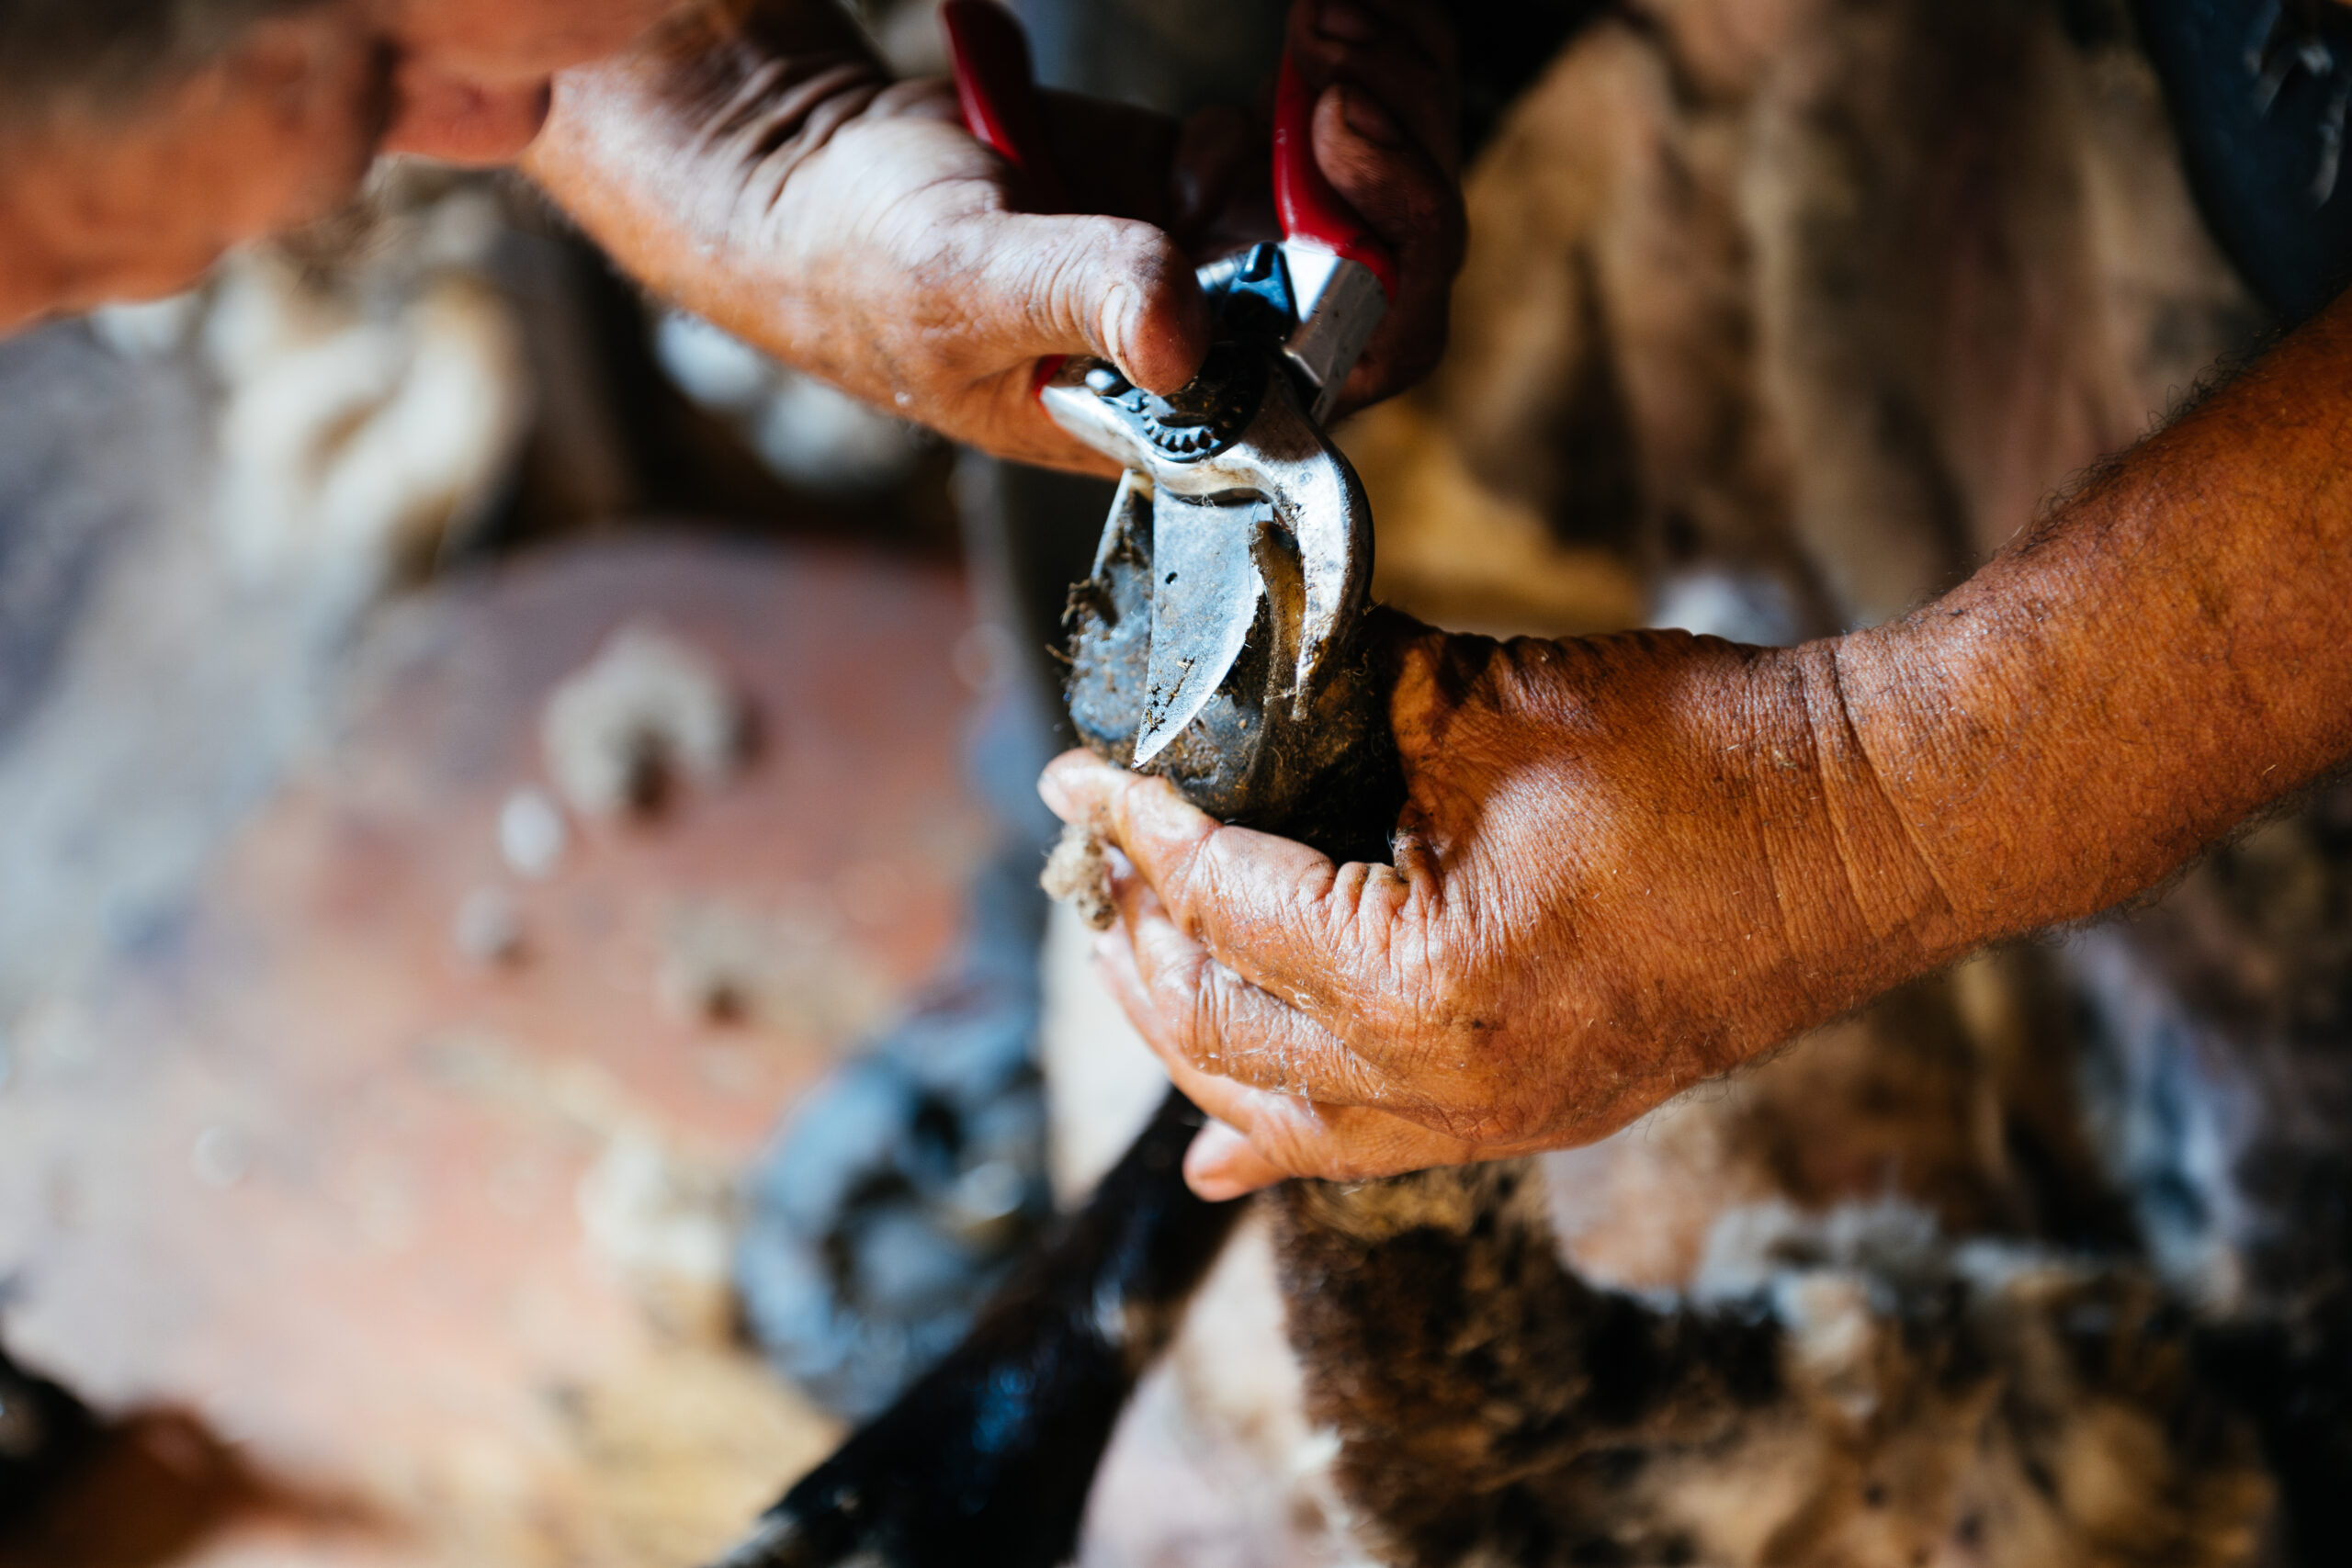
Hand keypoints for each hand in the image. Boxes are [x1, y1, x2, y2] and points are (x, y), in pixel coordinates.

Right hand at [527, 0, 1463, 470]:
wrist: (823, 185)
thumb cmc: (872, 268)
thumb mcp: (963, 285)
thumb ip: (1076, 296)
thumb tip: (1184, 331)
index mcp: (1195, 411)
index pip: (1356, 363)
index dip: (1387, 256)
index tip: (1337, 140)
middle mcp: (1237, 345)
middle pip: (1400, 264)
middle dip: (1398, 147)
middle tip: (1339, 54)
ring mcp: (1237, 258)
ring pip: (1382, 191)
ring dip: (1382, 88)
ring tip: (1329, 18)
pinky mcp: (1220, 183)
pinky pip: (1329, 136)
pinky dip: (1337, 65)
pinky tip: (1312, 24)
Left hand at [1040, 617, 1974, 1197]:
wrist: (1864, 834)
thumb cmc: (1703, 756)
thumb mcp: (1493, 700)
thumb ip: (1352, 701)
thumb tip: (1254, 682)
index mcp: (1417, 975)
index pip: (1222, 900)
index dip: (1136, 827)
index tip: (1078, 778)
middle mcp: (1438, 1081)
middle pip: (1220, 1025)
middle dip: (1136, 939)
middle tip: (1099, 864)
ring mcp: (1488, 1119)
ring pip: (1275, 1109)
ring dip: (1189, 1033)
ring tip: (1136, 962)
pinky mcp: (1529, 1121)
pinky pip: (1363, 1154)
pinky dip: (1275, 1147)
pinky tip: (1215, 1160)